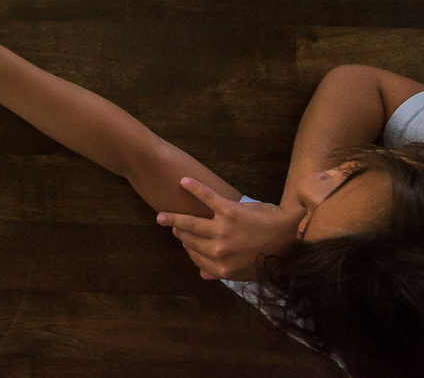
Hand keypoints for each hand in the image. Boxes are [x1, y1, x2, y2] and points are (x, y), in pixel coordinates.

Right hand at [157, 178, 305, 280]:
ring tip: (165, 215)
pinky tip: (183, 182)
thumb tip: (201, 275)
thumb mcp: (246, 272)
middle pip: (190, 240)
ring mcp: (223, 230)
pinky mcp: (229, 211)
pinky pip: (207, 197)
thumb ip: (221, 273)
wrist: (292, 239)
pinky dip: (194, 188)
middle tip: (169, 224)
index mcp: (223, 267)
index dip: (187, 249)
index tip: (182, 242)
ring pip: (191, 224)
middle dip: (179, 233)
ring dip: (176, 218)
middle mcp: (219, 251)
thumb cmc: (270, 256)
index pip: (196, 258)